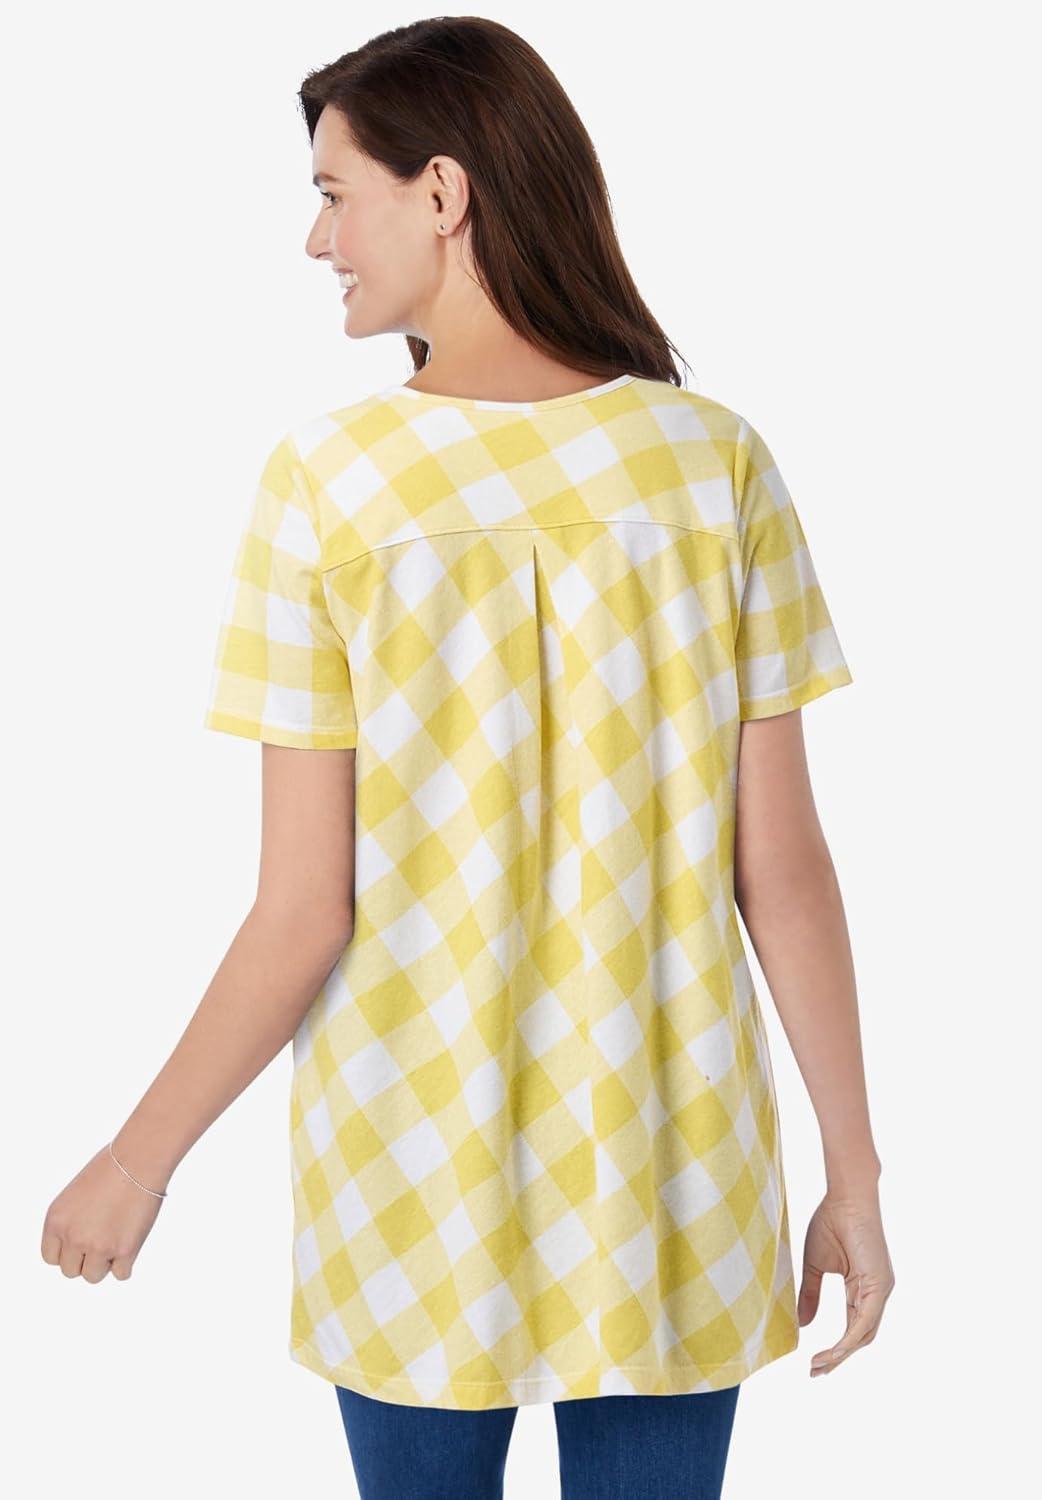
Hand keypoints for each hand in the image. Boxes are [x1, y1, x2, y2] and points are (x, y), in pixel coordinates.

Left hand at [41, 1143, 165, 1281]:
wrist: (139, 1158)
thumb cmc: (112, 1167)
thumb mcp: (75, 1194)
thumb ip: (72, 1222)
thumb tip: (80, 1250)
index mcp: (56, 1221)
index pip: (51, 1258)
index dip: (68, 1252)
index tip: (81, 1242)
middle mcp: (73, 1237)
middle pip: (71, 1271)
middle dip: (86, 1259)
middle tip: (103, 1238)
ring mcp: (98, 1246)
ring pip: (94, 1276)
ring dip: (105, 1263)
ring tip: (118, 1237)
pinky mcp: (125, 1251)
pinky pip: (121, 1274)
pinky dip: (127, 1263)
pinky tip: (132, 1240)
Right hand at [798, 1186, 894, 1376]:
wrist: (845, 1196)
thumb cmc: (831, 1222)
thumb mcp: (815, 1265)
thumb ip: (811, 1294)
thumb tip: (803, 1325)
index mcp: (864, 1288)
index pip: (854, 1329)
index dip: (836, 1349)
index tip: (814, 1364)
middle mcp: (877, 1293)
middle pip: (861, 1337)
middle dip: (838, 1358)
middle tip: (815, 1372)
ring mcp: (881, 1290)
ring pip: (865, 1334)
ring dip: (842, 1354)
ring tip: (819, 1365)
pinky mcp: (880, 1285)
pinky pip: (866, 1321)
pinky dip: (850, 1339)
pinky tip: (835, 1350)